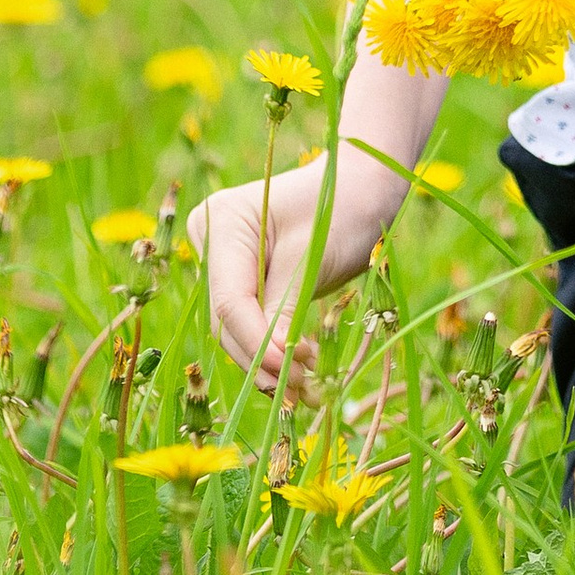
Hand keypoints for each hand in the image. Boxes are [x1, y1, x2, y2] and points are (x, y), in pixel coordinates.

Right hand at [189, 153, 400, 392]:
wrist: (363, 185)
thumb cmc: (343, 206)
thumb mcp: (314, 257)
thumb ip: (285, 309)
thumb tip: (271, 366)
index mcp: (222, 220)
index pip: (229, 300)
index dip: (257, 342)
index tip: (292, 371)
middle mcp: (212, 240)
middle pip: (228, 319)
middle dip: (263, 358)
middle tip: (302, 389)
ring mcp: (224, 261)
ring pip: (237, 328)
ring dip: (269, 361)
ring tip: (307, 386)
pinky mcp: (242, 279)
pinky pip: (251, 321)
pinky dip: (274, 347)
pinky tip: (301, 370)